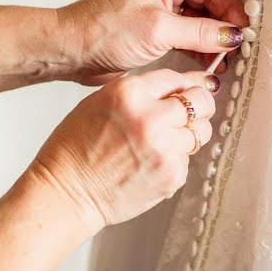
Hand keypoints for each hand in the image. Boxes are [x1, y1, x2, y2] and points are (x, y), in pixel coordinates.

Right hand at [26, 69, 216, 228]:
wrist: (68, 193)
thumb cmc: (76, 149)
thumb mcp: (101, 102)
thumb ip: (141, 92)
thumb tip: (180, 87)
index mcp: (130, 93)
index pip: (177, 77)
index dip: (182, 85)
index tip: (185, 91)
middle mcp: (152, 118)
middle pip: (202, 101)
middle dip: (198, 105)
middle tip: (187, 114)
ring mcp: (166, 148)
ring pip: (202, 131)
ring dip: (190, 133)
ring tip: (165, 141)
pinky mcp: (173, 174)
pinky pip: (189, 158)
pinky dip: (176, 160)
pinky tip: (151, 163)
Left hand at [59, 0, 247, 84]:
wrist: (71, 51)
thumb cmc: (104, 31)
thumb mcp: (160, 31)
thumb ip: (201, 32)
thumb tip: (233, 35)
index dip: (230, 9)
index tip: (244, 32)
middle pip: (207, 1)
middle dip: (222, 26)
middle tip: (237, 49)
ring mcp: (157, 1)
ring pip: (197, 18)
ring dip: (211, 39)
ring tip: (225, 61)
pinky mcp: (153, 23)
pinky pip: (184, 30)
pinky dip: (197, 46)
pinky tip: (210, 62)